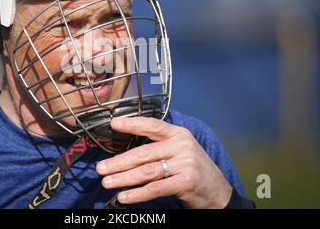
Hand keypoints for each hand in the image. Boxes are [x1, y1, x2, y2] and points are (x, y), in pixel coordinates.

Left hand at [96, 117, 232, 208]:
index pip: (152, 125)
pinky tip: (124, 197)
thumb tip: (126, 154)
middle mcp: (182, 145)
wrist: (218, 191)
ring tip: (107, 182)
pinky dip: (137, 194)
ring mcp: (186, 163)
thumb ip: (159, 148)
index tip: (113, 124)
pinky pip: (156, 188)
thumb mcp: (180, 151)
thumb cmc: (193, 169)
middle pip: (143, 153)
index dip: (132, 123)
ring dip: (124, 178)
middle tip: (101, 168)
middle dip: (119, 162)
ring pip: (147, 171)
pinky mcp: (187, 181)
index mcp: (178, 134)